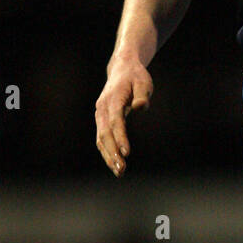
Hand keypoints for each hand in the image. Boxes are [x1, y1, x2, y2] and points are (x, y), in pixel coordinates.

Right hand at [95, 57, 153, 176]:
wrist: (122, 69)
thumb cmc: (136, 76)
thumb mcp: (144, 82)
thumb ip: (142, 95)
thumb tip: (140, 107)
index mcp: (113, 99)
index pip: (116, 121)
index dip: (120, 138)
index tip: (126, 153)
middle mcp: (102, 108)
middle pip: (105, 134)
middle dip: (112, 153)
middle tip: (121, 170)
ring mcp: (99, 114)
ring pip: (100, 139)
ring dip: (108, 156)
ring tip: (120, 172)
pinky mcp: (101, 119)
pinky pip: (101, 138)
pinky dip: (106, 152)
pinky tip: (115, 164)